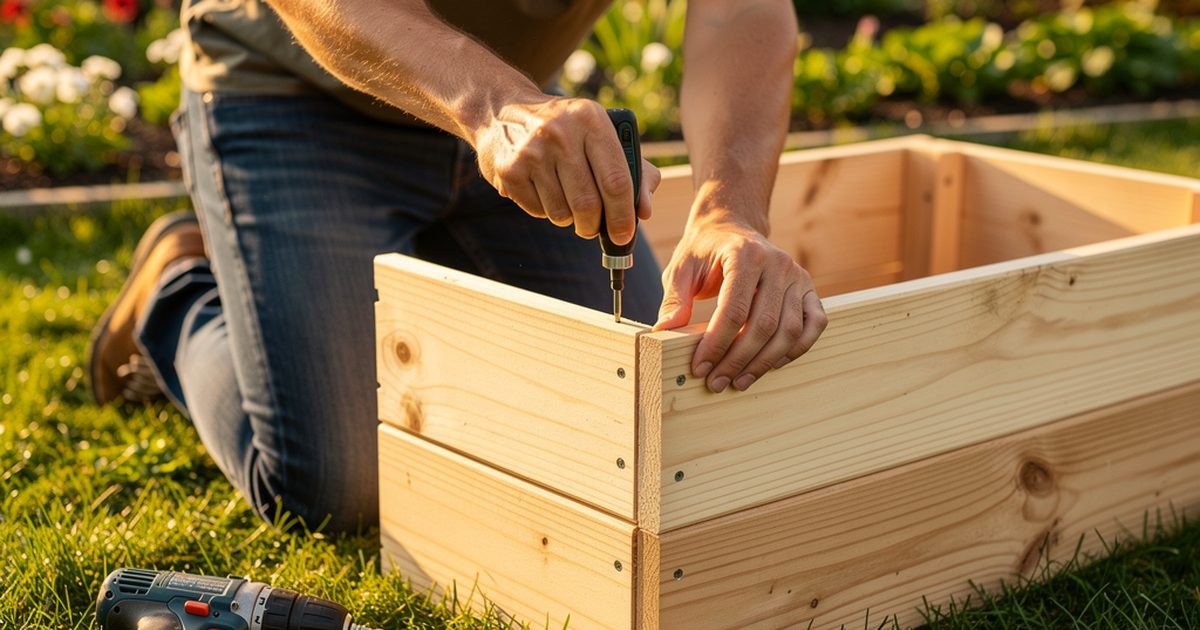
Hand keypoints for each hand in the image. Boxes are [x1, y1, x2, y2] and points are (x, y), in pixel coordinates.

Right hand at [473, 97, 658, 242]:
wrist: (503, 111)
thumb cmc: (567, 131)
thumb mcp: (602, 135)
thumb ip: (635, 172)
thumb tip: (642, 212)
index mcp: (591, 119)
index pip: (616, 180)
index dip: (623, 215)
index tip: (624, 235)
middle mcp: (559, 133)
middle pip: (588, 204)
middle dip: (594, 226)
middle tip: (594, 229)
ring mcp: (531, 152)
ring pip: (562, 214)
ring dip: (569, 219)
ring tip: (566, 199)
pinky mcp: (509, 171)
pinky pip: (538, 212)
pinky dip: (546, 210)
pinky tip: (543, 189)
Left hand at [654, 213, 827, 392]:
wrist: (733, 226)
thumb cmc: (705, 250)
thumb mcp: (681, 268)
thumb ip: (675, 299)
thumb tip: (665, 331)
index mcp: (745, 254)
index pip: (734, 310)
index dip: (717, 344)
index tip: (700, 367)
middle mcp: (777, 264)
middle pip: (764, 325)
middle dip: (738, 360)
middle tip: (717, 383)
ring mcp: (797, 276)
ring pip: (790, 330)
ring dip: (764, 362)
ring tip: (739, 381)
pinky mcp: (808, 288)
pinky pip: (815, 324)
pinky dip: (797, 349)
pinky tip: (772, 364)